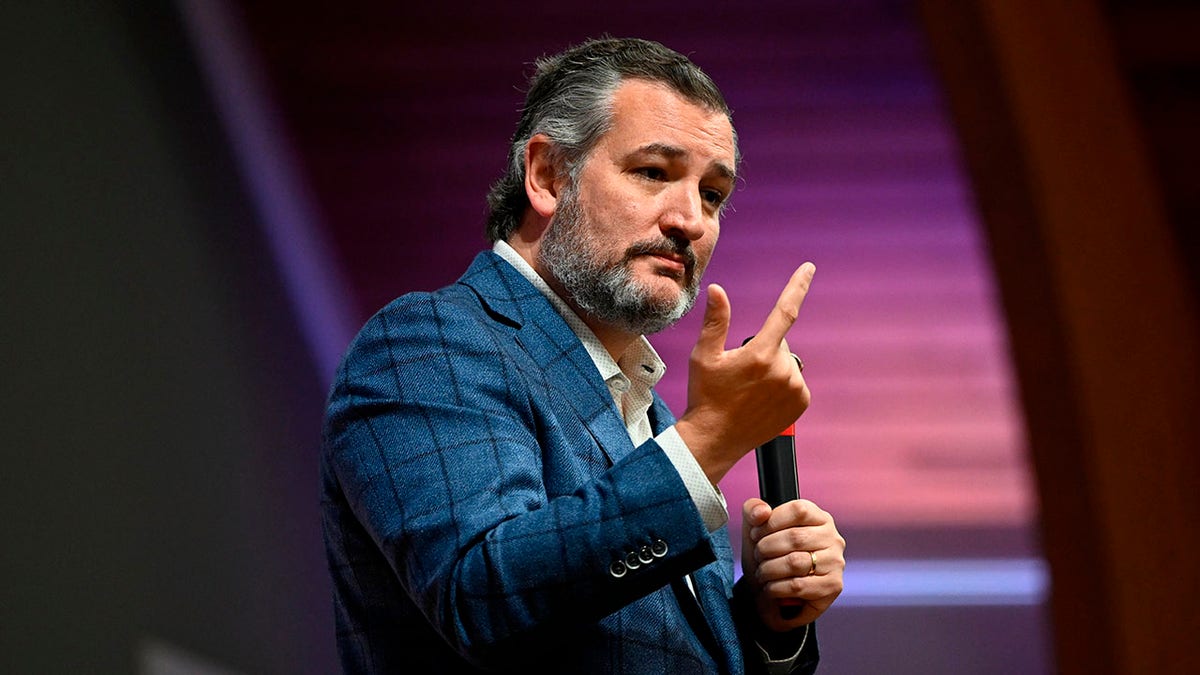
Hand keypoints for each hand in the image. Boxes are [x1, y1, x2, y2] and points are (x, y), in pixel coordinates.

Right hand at [675, 264, 814, 482]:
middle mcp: (782, 370)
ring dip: (772, 368)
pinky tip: (762, 398)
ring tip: (750, 389)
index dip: (798, 286)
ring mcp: (795, 388)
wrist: (715, 439)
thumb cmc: (706, 396)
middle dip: (763, 349)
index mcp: (759, 354)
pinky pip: (795, 382)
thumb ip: (715, 321)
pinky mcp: (801, 403)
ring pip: (786, 363)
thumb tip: (718, 290)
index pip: (785, 311)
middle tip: (741, 371)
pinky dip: (782, 385)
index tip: (809, 268)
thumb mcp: (703, 356)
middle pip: (779, 343)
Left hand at [741, 497, 844, 631]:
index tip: (755, 534)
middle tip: (757, 556)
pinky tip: (770, 588)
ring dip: (769, 569)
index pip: (798, 510)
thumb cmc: (768, 555)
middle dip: (766, 548)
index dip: (771, 522)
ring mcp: (835, 562)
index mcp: (818, 517)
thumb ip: (752, 509)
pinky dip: (777, 588)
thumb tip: (762, 512)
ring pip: (795, 562)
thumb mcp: (755, 527)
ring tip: (762, 572)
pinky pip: (798, 586)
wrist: (771, 593)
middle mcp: (832, 538)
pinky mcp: (833, 586)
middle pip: (795, 537)